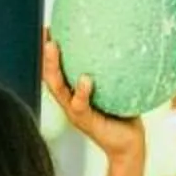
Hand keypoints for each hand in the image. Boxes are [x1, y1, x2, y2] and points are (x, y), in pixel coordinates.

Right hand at [42, 34, 146, 163]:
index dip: (49, 52)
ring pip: (58, 88)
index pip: (57, 70)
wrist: (129, 146)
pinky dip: (81, 92)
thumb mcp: (119, 90)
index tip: (47, 29)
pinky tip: (85, 79)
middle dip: (45, 55)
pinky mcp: (86, 122)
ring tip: (52, 47)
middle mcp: (70, 102)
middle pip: (50, 76)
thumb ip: (117, 72)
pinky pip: (80, 105)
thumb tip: (131, 41)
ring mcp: (75, 112)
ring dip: (53, 67)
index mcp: (74, 94)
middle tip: (45, 34)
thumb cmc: (126, 116)